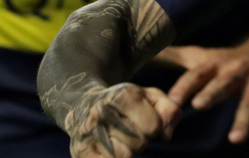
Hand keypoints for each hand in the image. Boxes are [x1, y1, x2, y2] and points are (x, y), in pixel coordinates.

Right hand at [65, 83, 179, 157]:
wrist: (84, 105)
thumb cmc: (125, 104)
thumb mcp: (150, 97)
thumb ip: (169, 109)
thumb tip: (166, 134)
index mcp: (122, 96)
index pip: (154, 126)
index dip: (155, 128)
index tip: (144, 121)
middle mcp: (101, 112)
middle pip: (139, 143)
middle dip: (140, 140)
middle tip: (129, 131)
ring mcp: (88, 132)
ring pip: (123, 157)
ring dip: (126, 152)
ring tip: (119, 140)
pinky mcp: (79, 151)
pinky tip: (109, 150)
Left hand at [159, 39, 248, 156]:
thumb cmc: (229, 59)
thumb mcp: (202, 56)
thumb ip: (173, 57)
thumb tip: (142, 52)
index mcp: (217, 63)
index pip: (197, 74)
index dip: (184, 86)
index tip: (171, 100)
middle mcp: (238, 71)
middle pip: (225, 82)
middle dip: (214, 92)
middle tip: (199, 105)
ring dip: (244, 119)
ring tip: (235, 139)